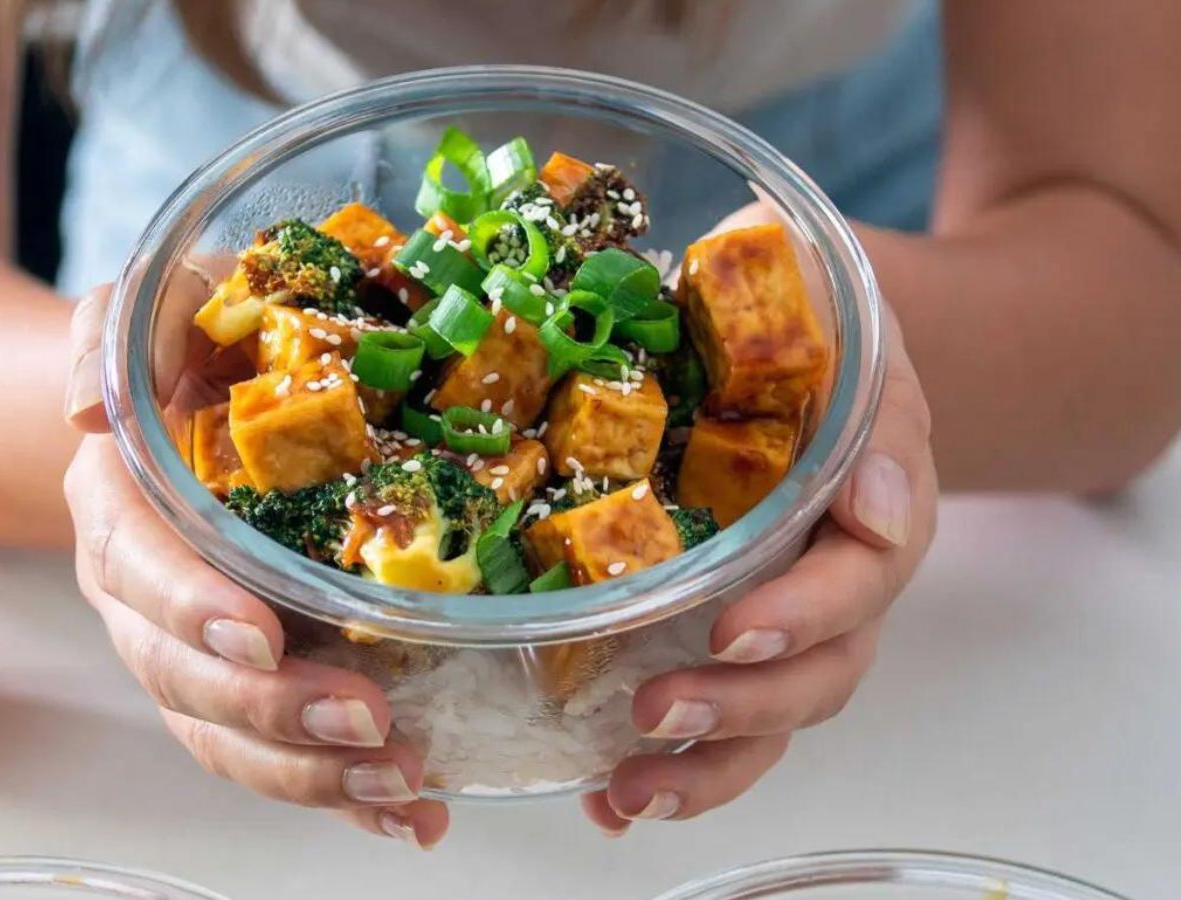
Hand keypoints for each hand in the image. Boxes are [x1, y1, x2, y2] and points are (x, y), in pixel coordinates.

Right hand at [61, 265, 447, 847]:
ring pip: (226, 735)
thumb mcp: (150, 310)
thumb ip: (114, 337)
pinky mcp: (245, 683)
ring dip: (311, 771)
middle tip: (366, 718)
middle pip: (183, 675)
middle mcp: (143, 595)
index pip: (138, 566)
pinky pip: (273, 754)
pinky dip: (338, 793)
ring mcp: (189, 650)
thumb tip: (82, 407)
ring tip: (402, 781)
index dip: (191, 606)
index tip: (259, 630)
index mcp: (120, 505)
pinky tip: (407, 816)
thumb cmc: (186, 349)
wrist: (185, 400)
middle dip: (272, 708)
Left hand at [582, 206, 938, 833]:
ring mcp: (789, 611)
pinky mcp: (731, 629)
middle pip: (822, 674)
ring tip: (626, 792)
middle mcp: (840, 575)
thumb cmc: (818, 314)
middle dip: (744, 707)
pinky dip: (672, 764)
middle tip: (658, 712)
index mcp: (876, 501)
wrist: (808, 324)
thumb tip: (878, 501)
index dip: (803, 615)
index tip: (732, 630)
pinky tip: (606, 793)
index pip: (864, 578)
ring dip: (707, 763)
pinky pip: (721, 711)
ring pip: (775, 715)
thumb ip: (872, 400)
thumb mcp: (850, 318)